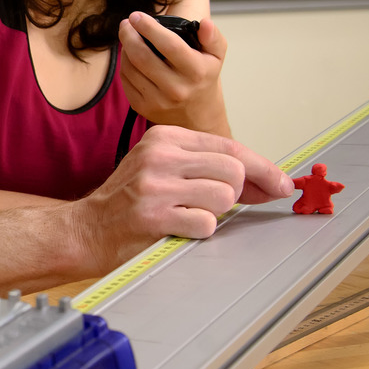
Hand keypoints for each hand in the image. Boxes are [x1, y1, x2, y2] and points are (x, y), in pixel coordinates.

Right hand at [72, 126, 294, 269]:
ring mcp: (155, 185)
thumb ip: (210, 169)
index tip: (281, 184)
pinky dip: (199, 230)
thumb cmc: (131, 200)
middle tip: (214, 204)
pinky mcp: (154, 216)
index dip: (263, 168)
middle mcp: (159, 156)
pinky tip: (177, 228)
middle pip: (233, 170)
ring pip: (223, 196)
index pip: (230, 145)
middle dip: (235, 193)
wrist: (87, 228)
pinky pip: (206, 223)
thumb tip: (271, 181)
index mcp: (164, 137)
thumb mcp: (164, 169)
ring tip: (188, 214)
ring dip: (215, 213)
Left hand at [118, 13, 229, 134]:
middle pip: (142, 56)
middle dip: (128, 35)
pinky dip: (124, 64)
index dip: (149, 27)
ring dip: (125, 48)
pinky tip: (130, 56)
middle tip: (126, 23)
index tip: (137, 15)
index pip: (169, 45)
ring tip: (128, 37)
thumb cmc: (204, 77)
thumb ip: (213, 37)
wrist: (197, 114)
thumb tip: (205, 23)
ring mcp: (158, 101)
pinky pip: (125, 80)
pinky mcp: (142, 108)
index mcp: (196, 72)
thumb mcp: (216, 56)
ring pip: (130, 68)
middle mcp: (177, 89)